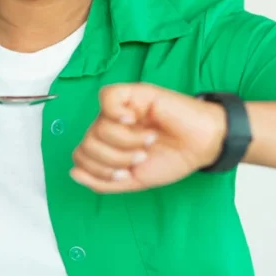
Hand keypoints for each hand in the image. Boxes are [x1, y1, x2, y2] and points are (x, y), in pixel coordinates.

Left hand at [71, 84, 227, 193]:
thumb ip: (103, 182)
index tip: (126, 175)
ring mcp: (121, 108)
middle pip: (87, 143)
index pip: (81, 155)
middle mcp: (111, 125)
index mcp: (108, 143)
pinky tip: (133, 120)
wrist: (202, 145)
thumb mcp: (134, 180)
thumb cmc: (172, 159)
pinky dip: (116, 113)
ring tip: (148, 142)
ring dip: (124, 142)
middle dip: (113, 160)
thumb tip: (73, 173)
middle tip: (141, 157)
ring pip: (98, 127)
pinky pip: (107, 97)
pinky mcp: (134, 92)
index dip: (98, 171)